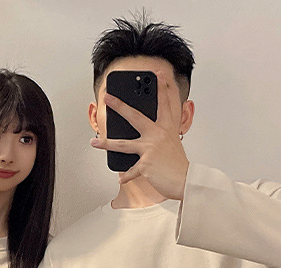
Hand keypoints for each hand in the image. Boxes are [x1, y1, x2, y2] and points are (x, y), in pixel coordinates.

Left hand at [91, 71, 191, 198]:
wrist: (185, 181)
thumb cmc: (178, 164)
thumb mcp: (172, 144)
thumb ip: (160, 136)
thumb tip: (143, 137)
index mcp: (166, 128)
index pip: (164, 104)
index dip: (162, 87)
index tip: (157, 74)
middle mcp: (157, 135)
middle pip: (135, 116)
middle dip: (119, 106)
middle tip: (107, 97)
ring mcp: (150, 148)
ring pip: (123, 144)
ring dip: (106, 143)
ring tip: (94, 142)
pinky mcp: (145, 164)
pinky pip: (131, 170)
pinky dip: (126, 176)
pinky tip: (121, 179)